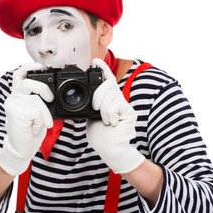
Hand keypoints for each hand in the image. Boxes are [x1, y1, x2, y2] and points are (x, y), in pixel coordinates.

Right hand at [0, 63, 53, 175]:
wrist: (22, 148)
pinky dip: (40, 122)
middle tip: (50, 99)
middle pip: (30, 82)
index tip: (39, 66)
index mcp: (18, 95)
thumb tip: (50, 94)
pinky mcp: (16, 112)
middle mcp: (13, 97)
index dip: (28, 67)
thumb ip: (39, 100)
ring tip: (41, 123)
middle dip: (44, 90)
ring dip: (44, 114)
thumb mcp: (37, 112)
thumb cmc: (30, 131)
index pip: (19, 75)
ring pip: (37, 99)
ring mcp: (13, 104)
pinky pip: (36, 112)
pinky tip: (33, 128)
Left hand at [86, 58, 144, 173]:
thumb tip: (83, 97)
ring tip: (105, 120)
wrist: (110, 150)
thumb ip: (90, 106)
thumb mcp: (91, 117)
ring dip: (102, 109)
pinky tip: (111, 123)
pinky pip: (115, 105)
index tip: (94, 62)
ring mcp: (124, 106)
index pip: (107, 81)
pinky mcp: (129, 112)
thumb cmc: (101, 136)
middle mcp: (118, 100)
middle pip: (108, 85)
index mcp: (108, 100)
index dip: (102, 70)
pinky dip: (109, 114)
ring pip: (110, 95)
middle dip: (97, 95)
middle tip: (95, 109)